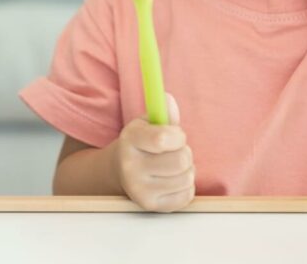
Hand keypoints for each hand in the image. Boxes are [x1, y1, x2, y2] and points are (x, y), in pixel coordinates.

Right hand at [113, 91, 195, 212]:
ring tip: (173, 165)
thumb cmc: (141, 142)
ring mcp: (140, 191)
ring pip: (187, 178)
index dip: (178, 136)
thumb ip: (162, 111)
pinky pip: (187, 195)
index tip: (176, 135)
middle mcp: (131, 168)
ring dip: (187, 169)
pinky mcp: (151, 206)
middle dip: (185, 152)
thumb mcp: (147, 122)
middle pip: (180, 161)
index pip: (162, 139)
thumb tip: (168, 100)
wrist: (119, 170)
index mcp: (129, 141)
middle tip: (175, 151)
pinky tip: (172, 179)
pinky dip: (186, 186)